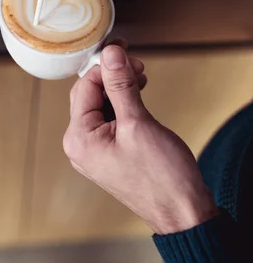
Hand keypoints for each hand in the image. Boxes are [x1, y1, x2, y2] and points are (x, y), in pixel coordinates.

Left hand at [64, 44, 218, 234]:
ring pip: (100, 104)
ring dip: (118, 86)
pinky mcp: (109, 150)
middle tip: (136, 62)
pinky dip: (122, 101)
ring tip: (140, 76)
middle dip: (111, 74)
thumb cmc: (162, 177)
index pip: (84, 87)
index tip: (124, 50)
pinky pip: (109, 117)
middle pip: (89, 94)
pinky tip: (137, 93)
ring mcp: (94, 149)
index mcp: (78, 138)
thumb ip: (121, 85)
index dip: (104, 65)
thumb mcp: (138, 123)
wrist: (182, 212)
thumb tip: (111, 53)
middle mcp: (80, 144)